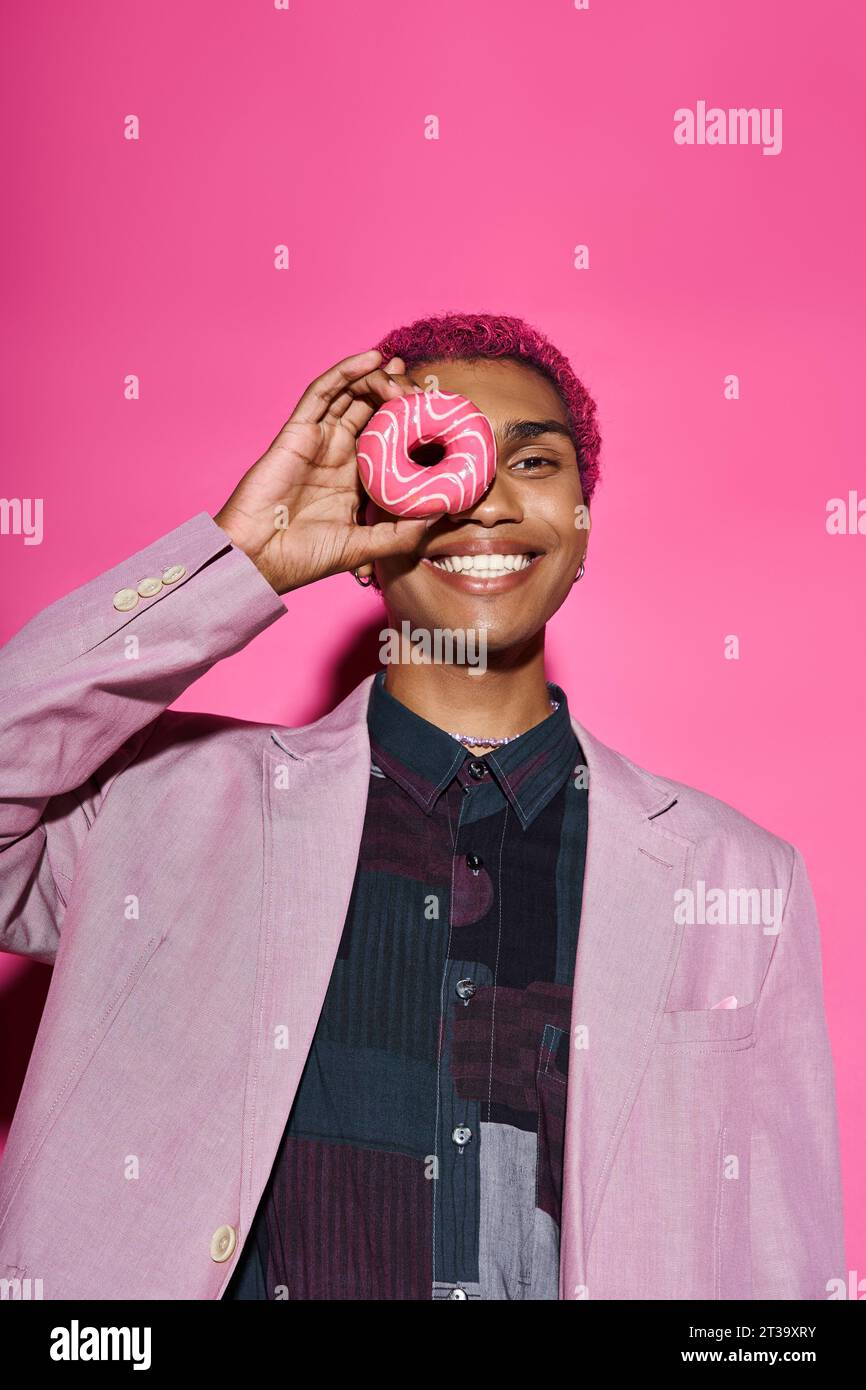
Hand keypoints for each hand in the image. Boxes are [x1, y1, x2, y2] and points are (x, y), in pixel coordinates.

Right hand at [213, 349, 427, 593]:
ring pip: (350, 396)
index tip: (434, 409)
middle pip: (370, 411)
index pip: (387, 440)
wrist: (259, 559)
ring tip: (399, 370)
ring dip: (375, 378)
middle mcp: (337, 455)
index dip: (408, 421)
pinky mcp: (298, 431)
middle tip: (420, 385)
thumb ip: (400, 534)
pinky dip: (345, 372)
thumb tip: (440, 514)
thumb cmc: (304, 558)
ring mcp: (317, 440)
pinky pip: (323, 393)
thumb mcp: (364, 548)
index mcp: (355, 479)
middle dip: (395, 393)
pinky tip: (369, 358)